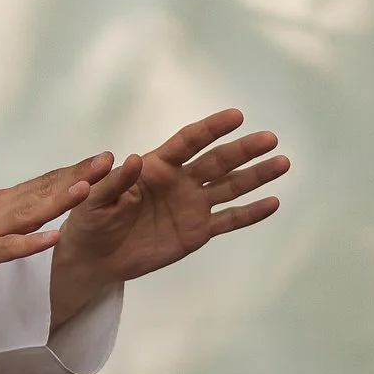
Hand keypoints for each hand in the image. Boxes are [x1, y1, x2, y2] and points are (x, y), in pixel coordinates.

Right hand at [0, 154, 113, 316]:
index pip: (41, 184)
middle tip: (111, 159)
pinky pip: (8, 249)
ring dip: (60, 199)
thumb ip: (2, 224)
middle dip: (77, 174)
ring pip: (30, 213)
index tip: (103, 160)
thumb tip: (26, 219)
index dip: (73, 171)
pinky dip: (32, 243)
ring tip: (90, 186)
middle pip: (42, 190)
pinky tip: (54, 236)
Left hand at [49, 109, 288, 325]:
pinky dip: (250, 213)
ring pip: (230, 187)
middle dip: (244, 150)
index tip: (236, 116)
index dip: (211, 129)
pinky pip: (229, 221)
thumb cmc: (90, 221)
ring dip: (256, 176)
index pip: (188, 142)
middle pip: (218, 161)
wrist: (97, 256)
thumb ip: (114, 181)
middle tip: (270, 138)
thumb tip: (133, 159)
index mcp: (157, 167)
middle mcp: (181, 181)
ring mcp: (193, 205)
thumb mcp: (94, 199)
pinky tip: (273, 203)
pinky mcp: (198, 232)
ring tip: (283, 163)